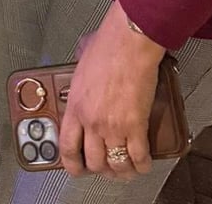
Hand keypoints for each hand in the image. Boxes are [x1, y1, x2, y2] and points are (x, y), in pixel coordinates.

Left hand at [58, 2, 164, 178]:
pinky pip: (138, 156)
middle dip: (102, 169)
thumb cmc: (108, 44)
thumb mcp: (81, 58)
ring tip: (127, 170)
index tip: (78, 167)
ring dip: (123, 171)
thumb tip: (81, 59)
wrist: (130, 40)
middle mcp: (92, 120)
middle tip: (108, 168)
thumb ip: (80, 68)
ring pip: (117, 164)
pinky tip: (144, 164)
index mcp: (76, 105)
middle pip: (94, 161)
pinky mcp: (136, 125)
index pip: (67, 146)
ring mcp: (113, 126)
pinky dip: (142, 164)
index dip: (73, 164)